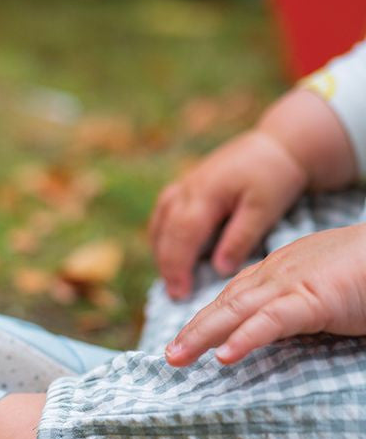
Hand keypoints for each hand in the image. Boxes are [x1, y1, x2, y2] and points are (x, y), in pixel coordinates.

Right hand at [149, 130, 307, 298]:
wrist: (278, 143)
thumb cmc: (275, 176)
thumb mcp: (264, 208)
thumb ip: (241, 238)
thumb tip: (219, 268)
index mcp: (205, 194)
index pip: (182, 237)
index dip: (177, 268)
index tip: (180, 295)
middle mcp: (188, 189)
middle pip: (165, 232)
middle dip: (167, 266)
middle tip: (175, 295)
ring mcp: (185, 184)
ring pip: (160, 221)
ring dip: (161, 250)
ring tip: (171, 277)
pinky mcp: (188, 184)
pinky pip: (165, 212)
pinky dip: (163, 234)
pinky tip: (170, 249)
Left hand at [165, 224, 365, 365]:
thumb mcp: (328, 295)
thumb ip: (303, 311)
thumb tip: (285, 332)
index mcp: (283, 270)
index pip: (236, 296)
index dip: (209, 318)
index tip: (187, 339)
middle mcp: (280, 273)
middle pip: (226, 303)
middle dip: (194, 329)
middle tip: (169, 357)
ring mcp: (294, 283)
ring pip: (236, 311)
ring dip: (202, 335)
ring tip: (178, 358)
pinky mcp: (314, 298)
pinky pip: (271, 320)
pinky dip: (245, 338)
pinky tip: (224, 355)